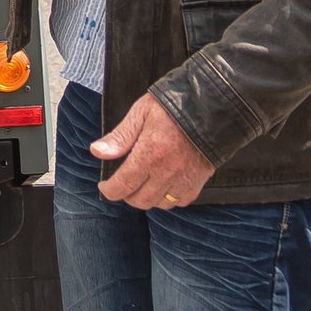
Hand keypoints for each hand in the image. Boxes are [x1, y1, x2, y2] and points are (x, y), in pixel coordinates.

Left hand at [89, 92, 214, 209]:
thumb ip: (120, 137)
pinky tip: (165, 186)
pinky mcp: (199, 180)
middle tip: (124, 183)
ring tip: (143, 185)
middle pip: (140, 200)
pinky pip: (181, 201)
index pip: (123, 185)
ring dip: (148, 198)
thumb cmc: (174, 106)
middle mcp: (166, 172)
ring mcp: (184, 179)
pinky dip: (170, 198)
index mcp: (149, 155)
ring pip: (160, 204)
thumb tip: (97, 152)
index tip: (105, 187)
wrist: (213, 106)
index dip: (109, 191)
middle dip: (127, 195)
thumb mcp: (141, 113)